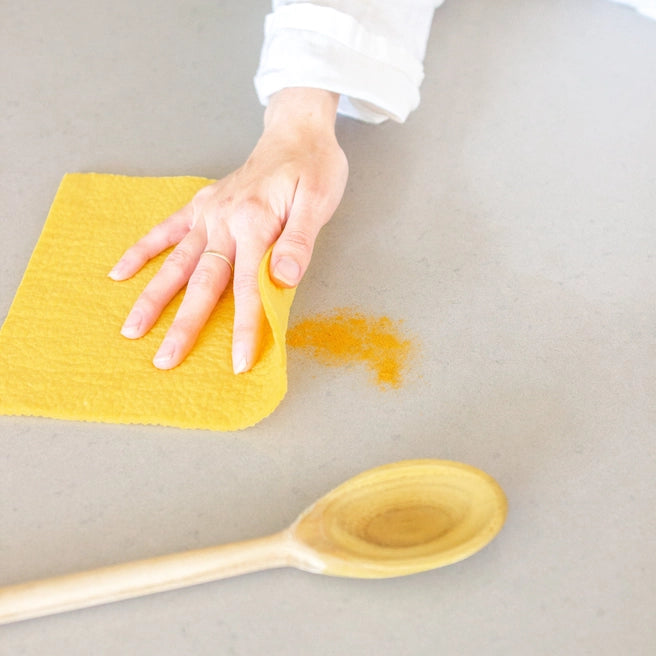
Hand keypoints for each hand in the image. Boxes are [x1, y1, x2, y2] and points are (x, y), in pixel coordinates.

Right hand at [109, 88, 347, 372]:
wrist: (297, 133)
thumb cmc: (314, 169)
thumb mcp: (319, 202)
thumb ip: (299, 242)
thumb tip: (283, 279)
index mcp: (256, 225)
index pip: (249, 288)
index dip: (245, 328)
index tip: (238, 362)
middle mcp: (225, 221)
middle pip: (203, 283)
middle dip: (184, 324)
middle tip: (164, 360)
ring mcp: (208, 214)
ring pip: (177, 262)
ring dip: (153, 296)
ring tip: (131, 328)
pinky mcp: (201, 205)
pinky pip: (165, 229)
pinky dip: (142, 250)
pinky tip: (120, 272)